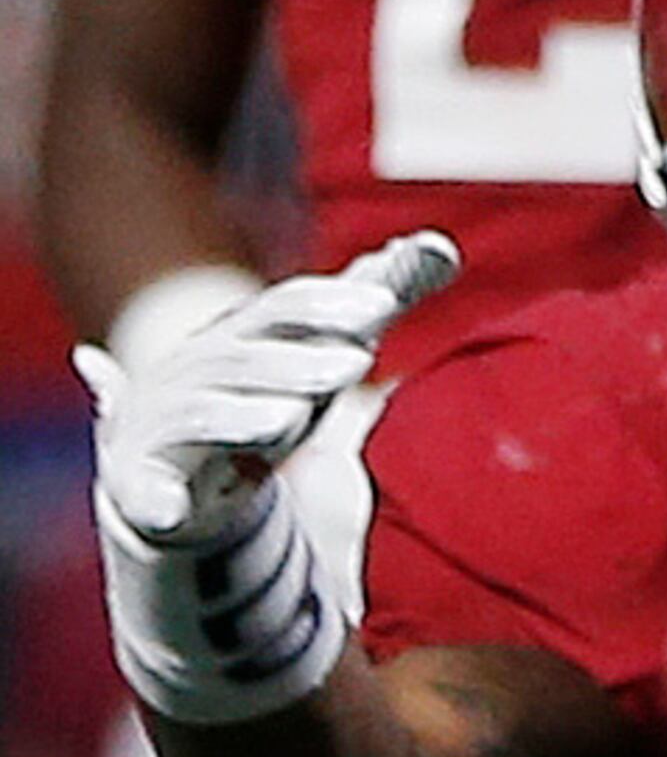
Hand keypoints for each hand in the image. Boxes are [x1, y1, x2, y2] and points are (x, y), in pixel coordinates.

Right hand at [74, 233, 454, 546]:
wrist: (173, 483)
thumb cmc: (257, 405)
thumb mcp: (317, 361)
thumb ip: (369, 310)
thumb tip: (437, 248)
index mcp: (238, 337)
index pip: (283, 308)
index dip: (328, 304)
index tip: (385, 304)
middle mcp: (192, 371)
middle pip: (243, 359)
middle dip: (297, 360)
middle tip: (359, 361)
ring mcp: (158, 426)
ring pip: (200, 416)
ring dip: (243, 417)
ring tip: (292, 420)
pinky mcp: (138, 486)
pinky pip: (141, 491)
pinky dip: (154, 498)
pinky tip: (173, 509)